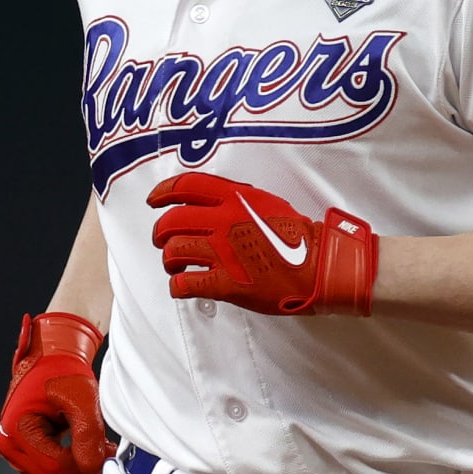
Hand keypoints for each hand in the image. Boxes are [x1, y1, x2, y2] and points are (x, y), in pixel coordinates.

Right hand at [0, 312, 116, 473]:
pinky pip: (50, 467)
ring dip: (76, 465)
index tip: (106, 450)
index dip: (84, 463)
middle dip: (81, 468)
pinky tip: (84, 445)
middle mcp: (8, 442)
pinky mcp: (24, 448)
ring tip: (96, 444)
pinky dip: (69, 461)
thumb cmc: (61, 369)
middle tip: (104, 450)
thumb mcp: (82, 398)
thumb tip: (91, 466)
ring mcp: (13, 447)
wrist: (52, 355)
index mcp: (15, 428)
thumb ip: (88, 435)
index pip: (55, 466)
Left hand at [147, 172, 377, 315]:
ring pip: (174, 252)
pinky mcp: (226, 283)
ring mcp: (222, 253)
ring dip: (169, 260)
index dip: (162, 192)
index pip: (184, 186)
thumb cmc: (295, 235)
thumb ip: (234, 198)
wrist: (319, 265)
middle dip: (160, 233)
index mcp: (233, 198)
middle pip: (172, 222)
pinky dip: (178, 286)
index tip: (153, 200)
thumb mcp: (264, 201)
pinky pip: (186, 283)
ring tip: (175, 265)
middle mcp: (222, 221)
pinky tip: (182, 286)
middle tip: (162, 241)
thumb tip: (209, 200)